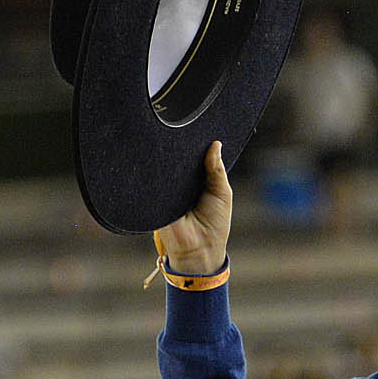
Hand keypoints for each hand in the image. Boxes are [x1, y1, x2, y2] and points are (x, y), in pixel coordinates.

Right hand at [158, 141, 232, 276]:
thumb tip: (215, 144)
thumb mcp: (222, 193)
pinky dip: (160, 174)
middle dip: (183, 150)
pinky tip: (162, 164)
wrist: (198, 249)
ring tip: (173, 143)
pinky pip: (156, 182)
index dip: (197, 146)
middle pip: (179, 160)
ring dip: (170, 160)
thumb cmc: (215, 224)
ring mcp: (167, 190)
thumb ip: (217, 170)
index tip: (198, 128)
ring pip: (166, 168)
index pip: (195, 158)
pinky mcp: (155, 198)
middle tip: (184, 131)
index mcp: (198, 181)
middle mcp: (181, 183)